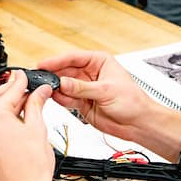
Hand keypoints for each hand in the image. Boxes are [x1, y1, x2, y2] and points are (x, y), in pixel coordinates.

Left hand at [0, 70, 58, 180]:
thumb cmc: (30, 167)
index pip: (10, 88)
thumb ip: (36, 104)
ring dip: (12, 101)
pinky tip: (21, 113)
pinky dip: (7, 113)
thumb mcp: (37, 127)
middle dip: (15, 89)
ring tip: (31, 99)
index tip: (29, 74)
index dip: (23, 79)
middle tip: (31, 84)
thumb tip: (40, 91)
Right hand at [38, 51, 155, 140]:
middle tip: (42, 80)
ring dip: (57, 89)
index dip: (57, 60)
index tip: (44, 64)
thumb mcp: (106, 90)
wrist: (138, 123)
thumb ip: (82, 87)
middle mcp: (90, 74)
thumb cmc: (133, 101)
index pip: (73, 58)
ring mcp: (85, 89)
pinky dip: (62, 100)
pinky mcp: (82, 103)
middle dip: (54, 76)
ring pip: (64, 86)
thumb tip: (63, 83)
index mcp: (99, 62)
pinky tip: (59, 99)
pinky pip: (67, 99)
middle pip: (65, 71)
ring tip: (50, 91)